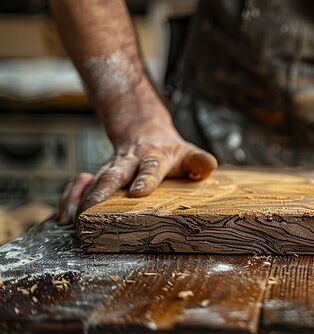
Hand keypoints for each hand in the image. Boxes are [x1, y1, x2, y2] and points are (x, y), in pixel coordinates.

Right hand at [55, 120, 216, 224]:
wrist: (146, 132)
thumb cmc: (172, 152)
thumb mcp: (189, 153)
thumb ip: (199, 162)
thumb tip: (208, 166)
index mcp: (154, 157)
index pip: (151, 168)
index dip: (145, 179)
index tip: (139, 193)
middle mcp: (129, 161)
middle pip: (113, 174)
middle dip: (101, 192)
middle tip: (91, 213)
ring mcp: (111, 168)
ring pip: (93, 181)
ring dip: (81, 199)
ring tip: (74, 222)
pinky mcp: (98, 175)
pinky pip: (80, 185)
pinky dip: (69, 198)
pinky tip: (64, 216)